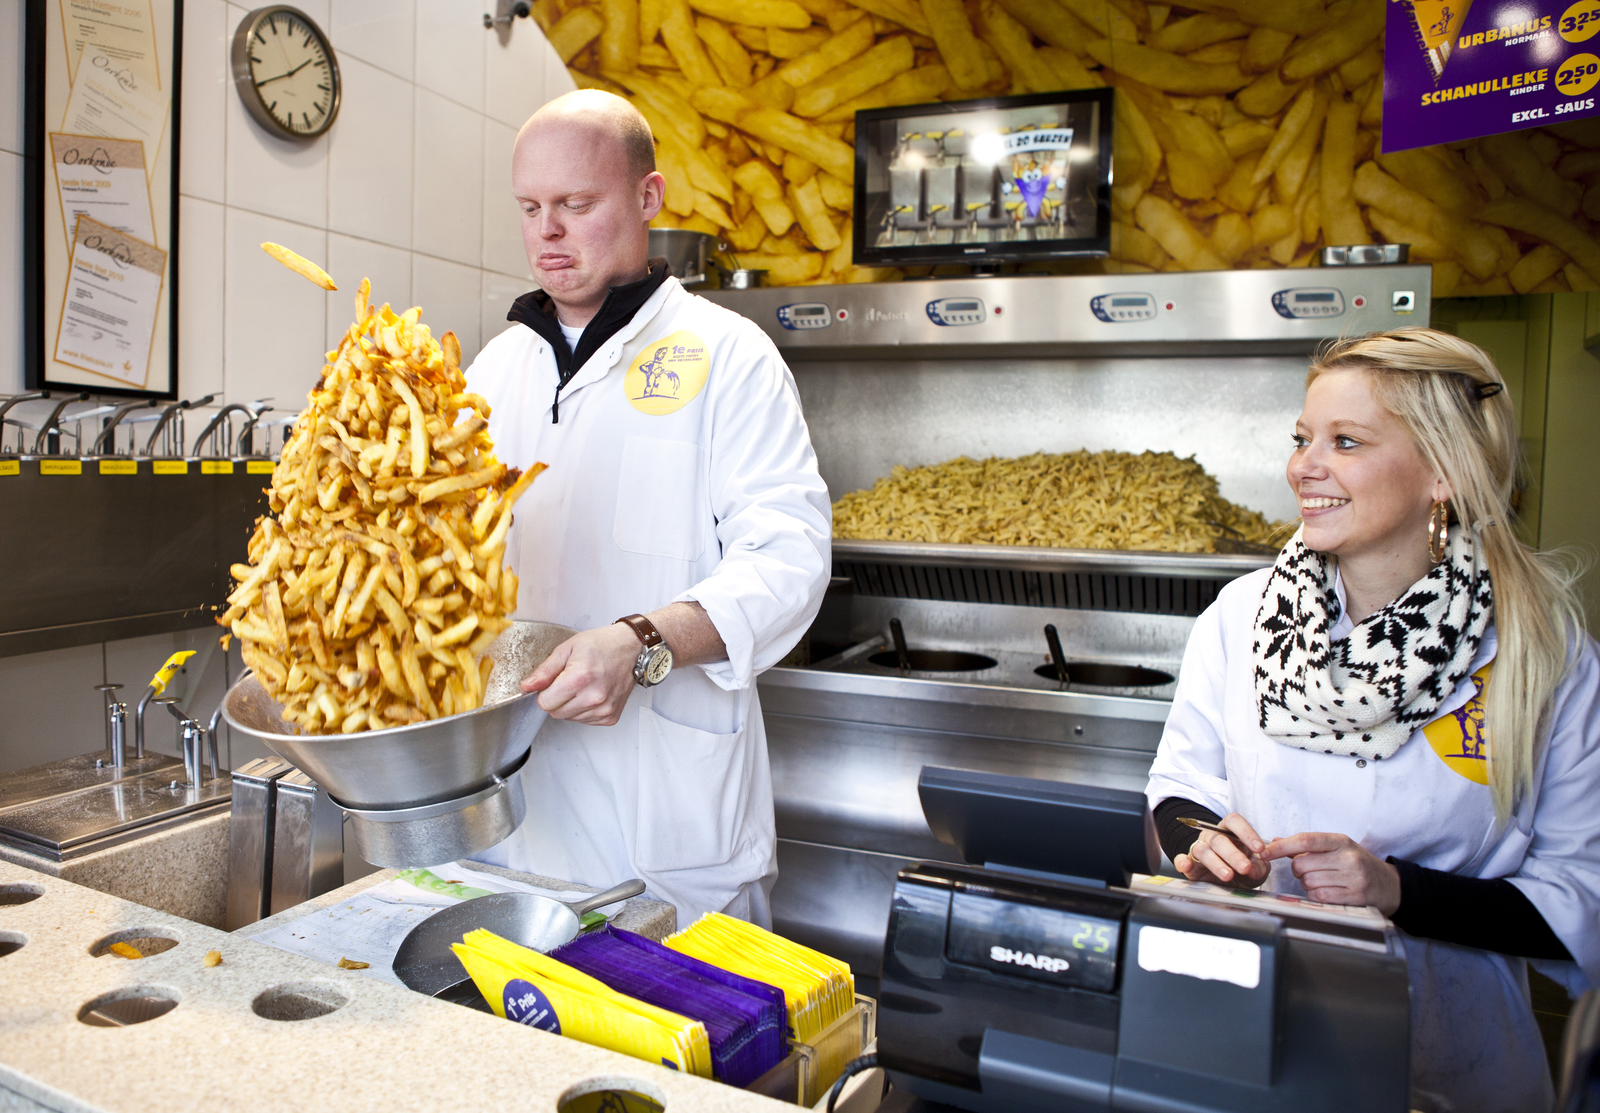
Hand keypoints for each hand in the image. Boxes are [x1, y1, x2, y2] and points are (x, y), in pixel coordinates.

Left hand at [520, 623, 639, 724]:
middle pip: (556, 713)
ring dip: (572, 705)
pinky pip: (585, 721)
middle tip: (570, 681)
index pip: (545, 703)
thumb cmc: (602, 645)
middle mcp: (593, 697)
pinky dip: (585, 709)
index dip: (545, 691)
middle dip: (557, 698)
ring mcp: (604, 709)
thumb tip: (528, 686)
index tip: (554, 682)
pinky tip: (593, 693)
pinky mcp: (610, 716)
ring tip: (585, 685)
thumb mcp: (568, 649)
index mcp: (580, 678)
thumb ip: (545, 670)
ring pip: (570, 718)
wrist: (631, 648)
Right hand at [1174, 812, 1270, 888]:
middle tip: (1245, 868)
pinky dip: (1182, 862)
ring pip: (1203, 851)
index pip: (1234, 822)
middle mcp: (1212, 836)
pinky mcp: (1190, 865)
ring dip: (1216, 863)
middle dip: (1233, 854)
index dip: (1247, 833)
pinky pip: (1180, 859)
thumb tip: (1253, 868)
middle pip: (1219, 839)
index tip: (1260, 849)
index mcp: (1229, 830)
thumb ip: (1259, 867)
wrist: (1233, 886)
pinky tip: (1187, 866)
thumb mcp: (1258, 868)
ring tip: (1228, 875)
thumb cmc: (1245, 871)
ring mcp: (1199, 849)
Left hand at [1263, 832, 1400, 913]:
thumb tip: (1275, 841)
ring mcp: (1353, 878)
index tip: (1264, 852)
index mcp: (1341, 841)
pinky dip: (1315, 895)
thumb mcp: (1336, 848)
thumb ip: (1306, 845)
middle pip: (1302, 864)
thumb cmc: (1357, 864)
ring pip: (1308, 881)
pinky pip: (1318, 896)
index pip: (1305, 840)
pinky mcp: (1354, 897)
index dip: (1281, 847)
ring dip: (1308, 883)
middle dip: (1298, 869)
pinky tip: (1327, 891)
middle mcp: (1348, 858)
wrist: (1388, 885)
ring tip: (1323, 880)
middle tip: (1310, 870)